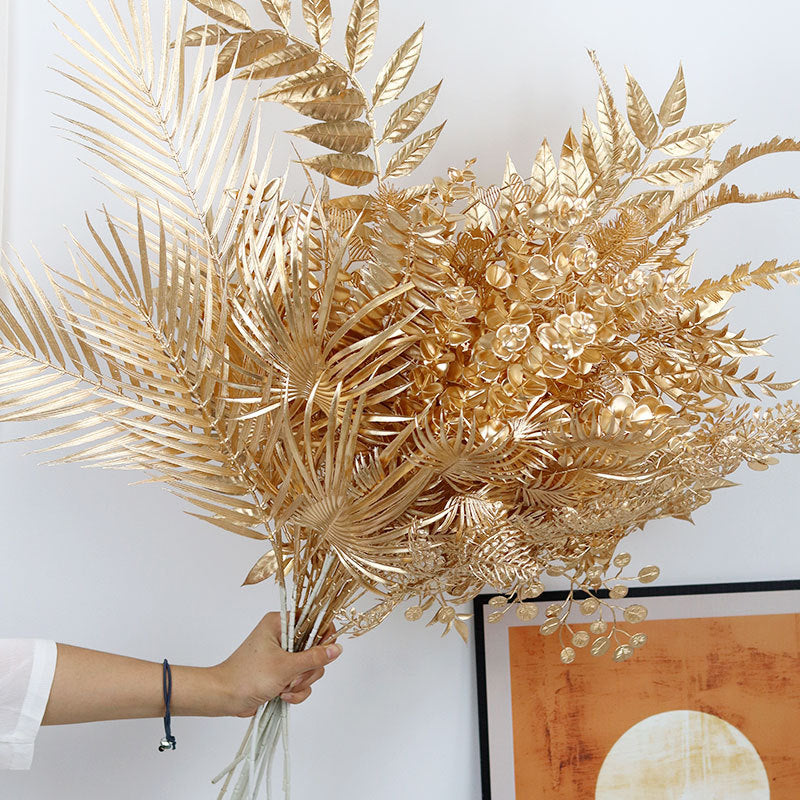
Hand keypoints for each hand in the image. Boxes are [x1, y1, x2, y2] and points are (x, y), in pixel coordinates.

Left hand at [211, 612, 341, 717]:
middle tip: (294, 677)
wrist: (224, 698)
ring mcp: (283, 656)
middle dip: (308, 669)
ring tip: (284, 688)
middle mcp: (283, 636)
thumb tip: (337, 648)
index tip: (323, 652)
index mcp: (280, 623)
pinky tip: (282, 696)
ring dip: (301, 682)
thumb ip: (314, 657)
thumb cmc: (248, 676)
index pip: (313, 620)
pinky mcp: (282, 673)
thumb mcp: (285, 666)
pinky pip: (301, 681)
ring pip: (310, 667)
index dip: (323, 636)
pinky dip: (295, 691)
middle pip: (315, 648)